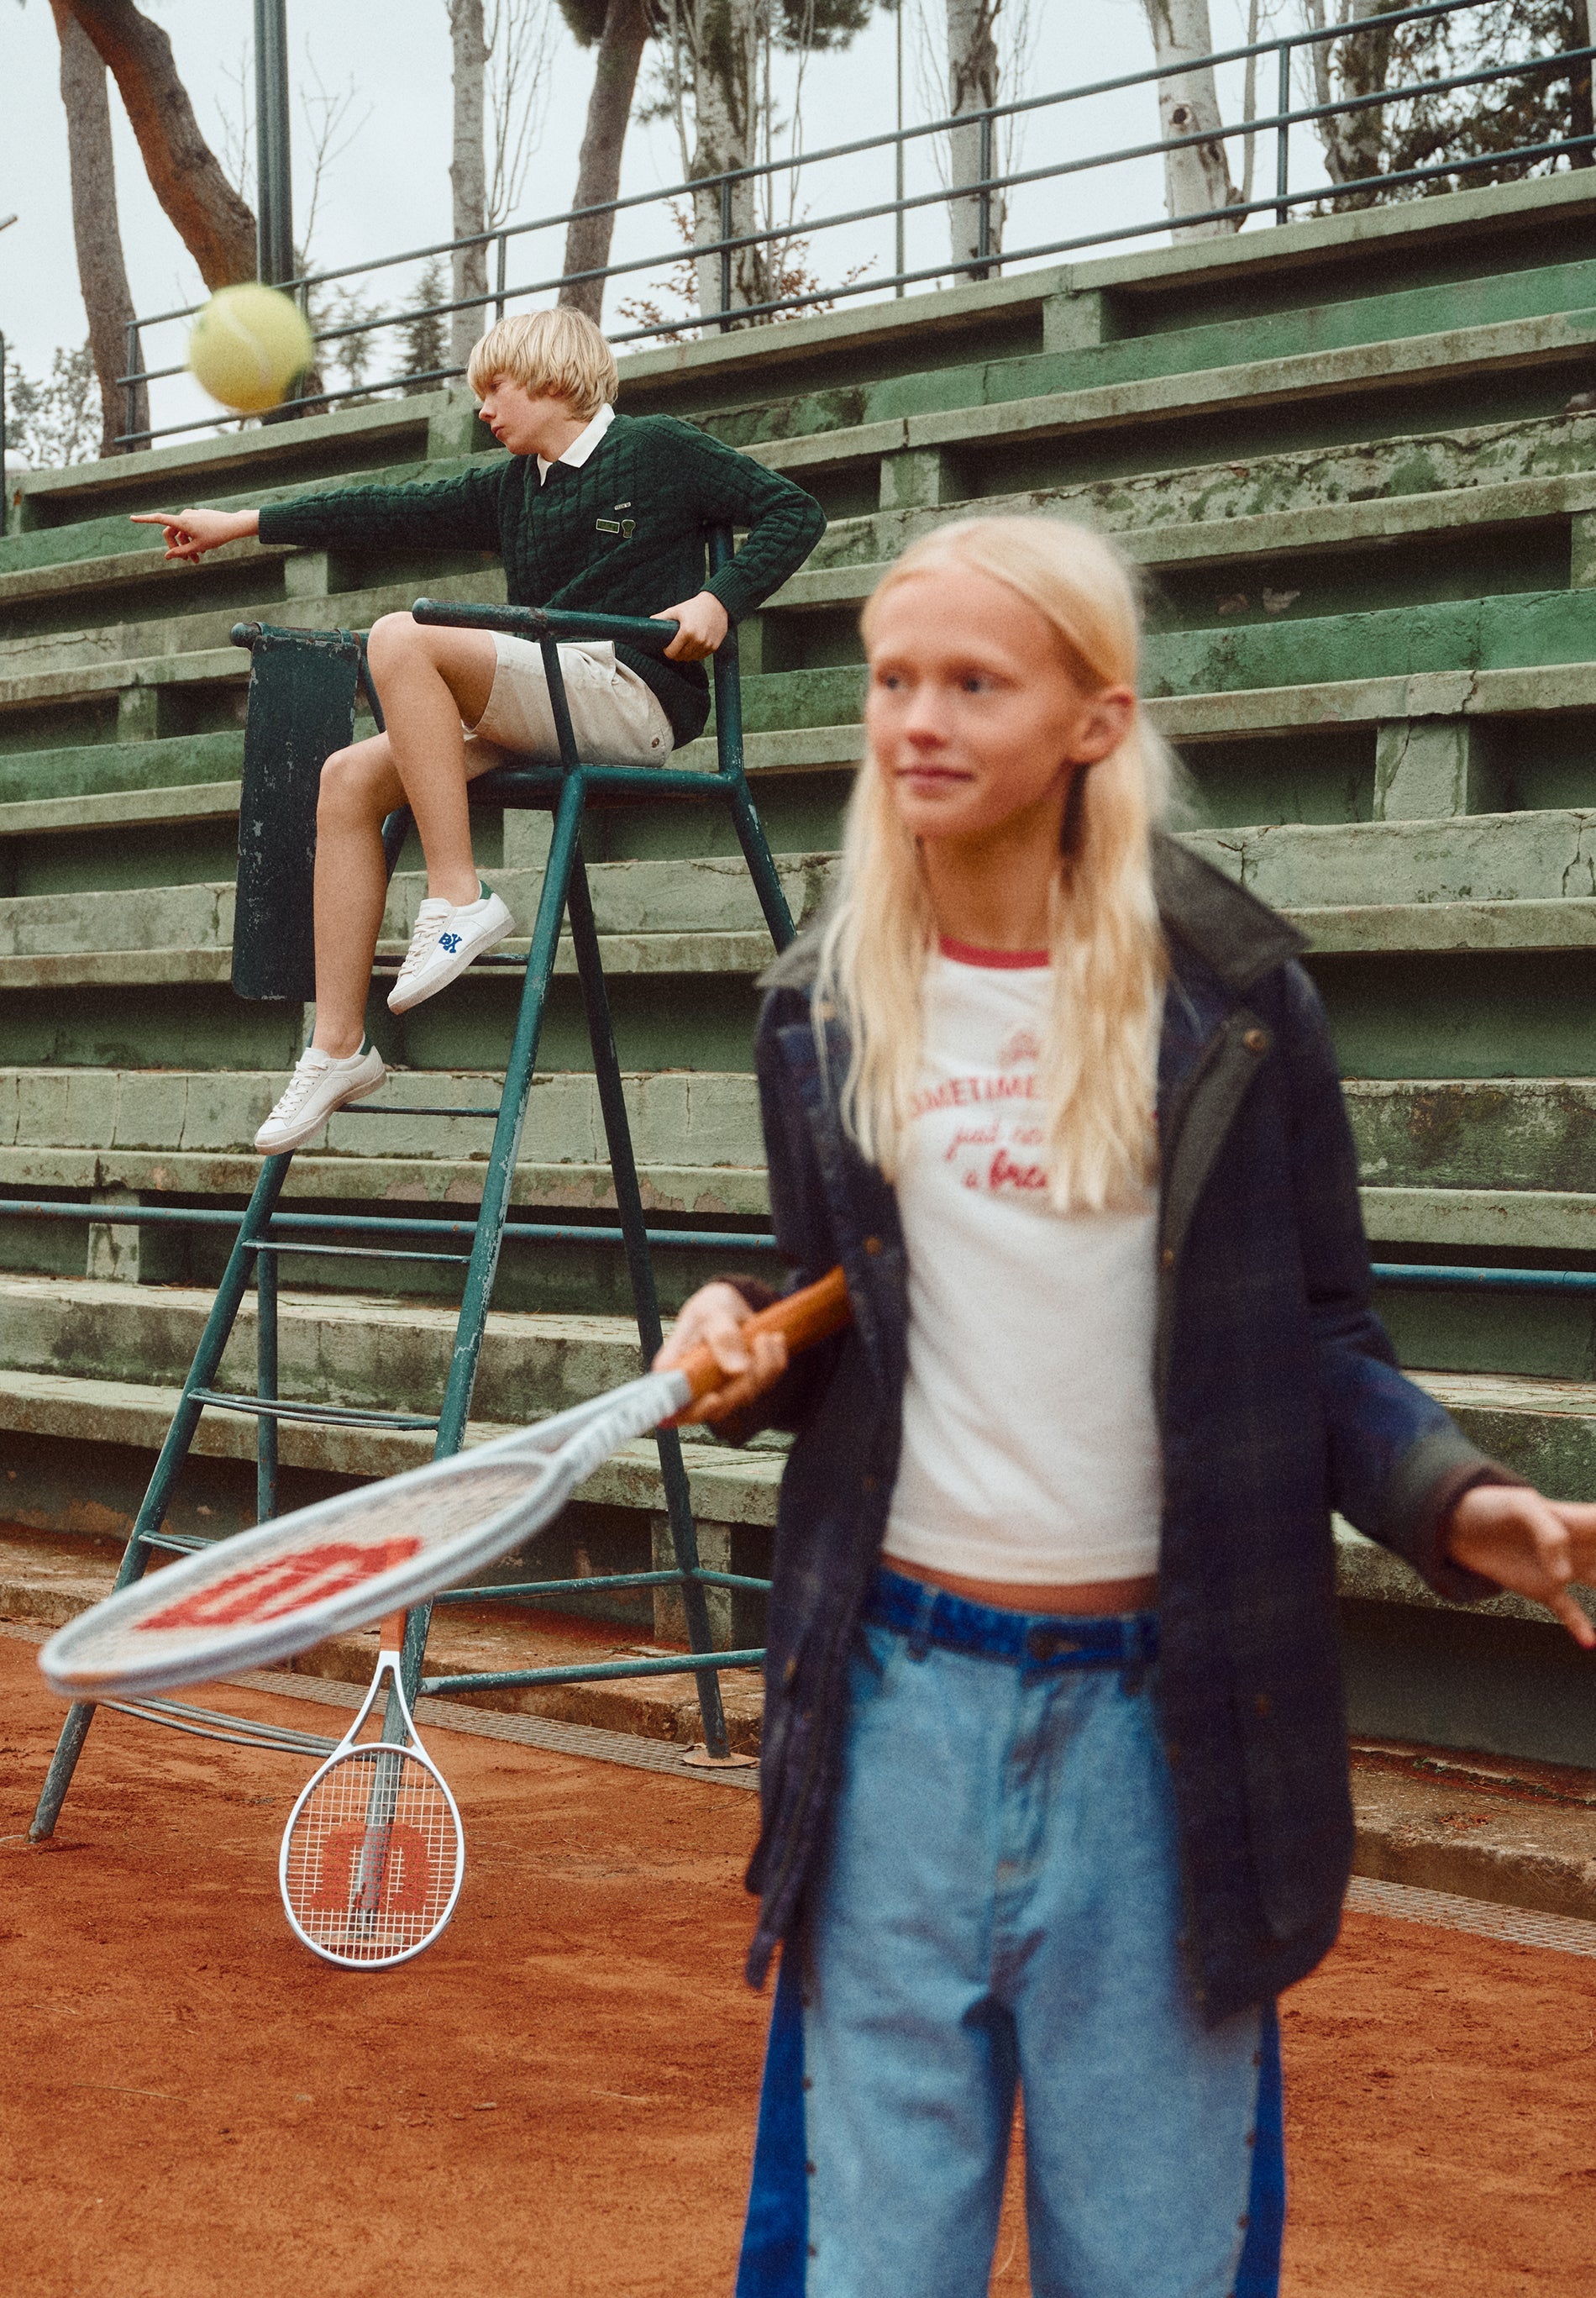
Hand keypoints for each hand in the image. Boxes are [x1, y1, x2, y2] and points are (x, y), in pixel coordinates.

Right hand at [130, 506, 258, 561]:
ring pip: (181, 533)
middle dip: (176, 548)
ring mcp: (191, 516)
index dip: (144, 519)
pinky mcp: (198, 517)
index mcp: (181, 522)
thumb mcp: (197, 547)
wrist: (233, 526)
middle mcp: (184, 516)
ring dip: (186, 546)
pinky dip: (192, 540)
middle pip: (170, 533)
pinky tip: (203, 550)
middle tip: (187, 561)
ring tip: (198, 559)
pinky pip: (189, 530)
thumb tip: (167, 557)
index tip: (131, 518)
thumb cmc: (216, 536)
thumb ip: (180, 552)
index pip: (158, 519)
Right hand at [653, 1281, 788, 1425]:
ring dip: (763, 1364)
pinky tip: (772, 1340)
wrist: (730, 1306)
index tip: (715, 1398)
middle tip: (759, 1340)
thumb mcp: (712, 1312)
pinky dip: (774, 1361)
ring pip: (746, 1396)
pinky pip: (767, 1384)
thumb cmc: (711, 1308)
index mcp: (673, 1371)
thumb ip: (722, 1338)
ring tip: (764, 1335)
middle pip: (719, 1408)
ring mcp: (719, 1392)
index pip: (677, 1407)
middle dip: (744, 1378)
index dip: (695, 1409)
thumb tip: (737, 1370)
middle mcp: (694, 1388)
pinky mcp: (743, 1389)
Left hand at [654, 589, 728, 662]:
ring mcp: (707, 645)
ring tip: (685, 644)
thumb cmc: (694, 606)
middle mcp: (698, 640)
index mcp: (687, 632)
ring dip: (686, 654)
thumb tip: (648, 621)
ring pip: (691, 658)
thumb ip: (661, 617)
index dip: (667, 651)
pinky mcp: (714, 647)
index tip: (667, 646)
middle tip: (675, 645)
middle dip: (676, 653)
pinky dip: (696, 653)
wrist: (717, 604)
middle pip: (681, 657)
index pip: (672, 653)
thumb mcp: (676, 610)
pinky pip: (701, 656)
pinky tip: (695, 644)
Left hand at [1445, 1484, 1595, 1646]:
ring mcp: (1563, 1568)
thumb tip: (1565, 1577)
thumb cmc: (1489, 1505)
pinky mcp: (1543, 1589)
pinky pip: (1570, 1611)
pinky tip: (1591, 1643)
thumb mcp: (1519, 1506)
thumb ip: (1547, 1533)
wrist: (1452, 1522)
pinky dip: (1582, 1627)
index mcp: (1578, 1521)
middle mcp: (1578, 1545)